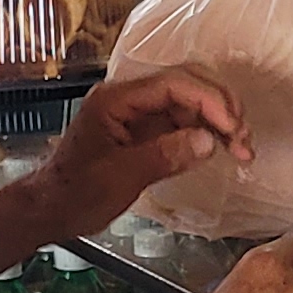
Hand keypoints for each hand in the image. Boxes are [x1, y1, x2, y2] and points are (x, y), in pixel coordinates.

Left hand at [31, 68, 249, 235]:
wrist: (50, 210)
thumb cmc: (76, 194)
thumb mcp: (121, 178)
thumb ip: (165, 156)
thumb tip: (208, 142)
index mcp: (116, 99)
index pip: (174, 84)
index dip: (210, 101)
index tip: (232, 128)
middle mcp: (129, 98)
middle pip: (187, 82)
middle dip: (221, 105)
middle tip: (243, 138)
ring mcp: (138, 113)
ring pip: (190, 100)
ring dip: (219, 119)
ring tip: (242, 147)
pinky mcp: (145, 130)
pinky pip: (183, 120)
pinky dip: (207, 132)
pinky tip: (223, 148)